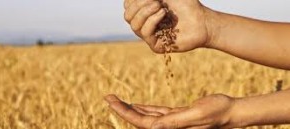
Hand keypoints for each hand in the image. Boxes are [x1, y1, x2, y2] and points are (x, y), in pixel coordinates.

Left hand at [105, 94, 235, 128]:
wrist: (229, 111)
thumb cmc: (216, 112)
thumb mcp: (196, 114)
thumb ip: (173, 122)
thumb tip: (151, 128)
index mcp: (170, 128)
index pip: (141, 122)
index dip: (124, 112)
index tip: (111, 100)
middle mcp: (168, 128)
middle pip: (139, 120)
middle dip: (122, 109)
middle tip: (108, 96)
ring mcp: (171, 122)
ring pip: (145, 116)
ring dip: (131, 108)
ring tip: (116, 99)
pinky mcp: (175, 117)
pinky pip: (156, 113)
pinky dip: (144, 108)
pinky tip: (136, 104)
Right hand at [124, 0, 211, 52]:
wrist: (203, 21)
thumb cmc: (187, 5)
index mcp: (144, 13)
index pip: (128, 6)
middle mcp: (144, 25)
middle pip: (127, 15)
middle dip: (139, 4)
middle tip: (157, 1)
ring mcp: (150, 37)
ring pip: (134, 24)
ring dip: (145, 12)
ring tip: (162, 7)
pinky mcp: (156, 46)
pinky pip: (145, 33)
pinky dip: (153, 20)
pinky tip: (164, 13)